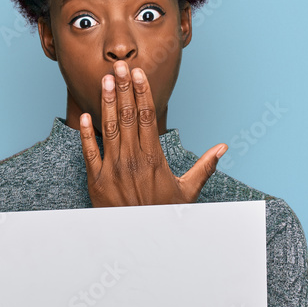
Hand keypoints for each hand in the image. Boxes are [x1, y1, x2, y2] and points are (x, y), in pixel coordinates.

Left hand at [78, 60, 226, 207]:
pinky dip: (85, 134)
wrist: (141, 241)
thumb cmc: (164, 214)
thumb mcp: (187, 191)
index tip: (139, 74)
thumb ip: (204, 167)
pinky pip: (89, 152)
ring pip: (109, 129)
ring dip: (107, 103)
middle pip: (127, 117)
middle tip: (120, 65)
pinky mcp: (96, 181)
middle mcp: (132, 160)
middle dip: (124, 89)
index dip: (142, 93)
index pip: (146, 118)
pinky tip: (84, 116)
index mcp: (153, 159)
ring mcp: (112, 169)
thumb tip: (223, 148)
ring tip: (106, 80)